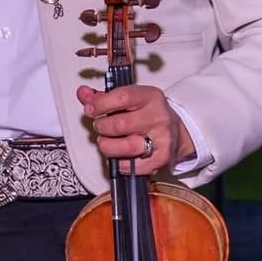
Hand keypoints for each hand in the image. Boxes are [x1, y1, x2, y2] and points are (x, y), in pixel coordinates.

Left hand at [77, 83, 194, 176]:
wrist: (179, 133)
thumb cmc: (149, 114)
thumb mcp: (131, 99)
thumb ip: (104, 96)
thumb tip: (83, 94)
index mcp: (151, 97)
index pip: (122, 97)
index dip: (100, 104)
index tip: (90, 109)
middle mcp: (158, 117)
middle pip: (119, 125)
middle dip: (102, 127)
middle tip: (101, 127)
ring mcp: (161, 139)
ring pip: (124, 147)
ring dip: (107, 146)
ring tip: (107, 142)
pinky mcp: (160, 159)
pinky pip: (130, 166)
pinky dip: (119, 162)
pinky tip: (119, 155)